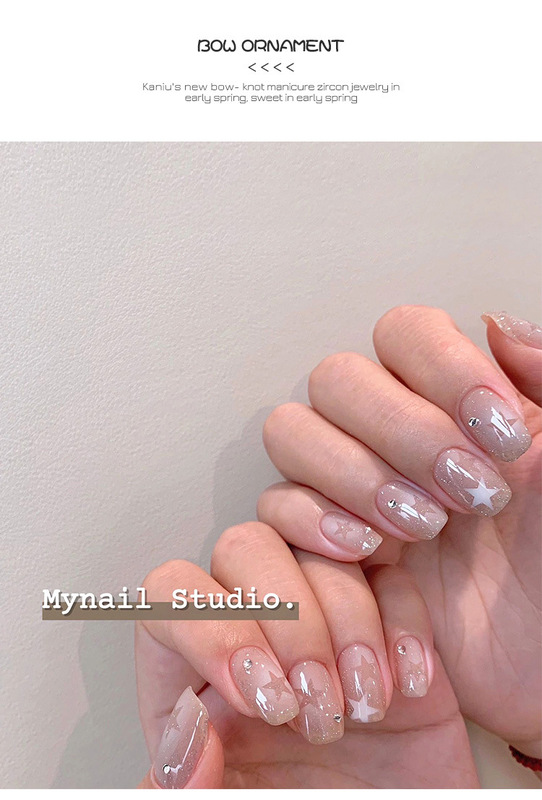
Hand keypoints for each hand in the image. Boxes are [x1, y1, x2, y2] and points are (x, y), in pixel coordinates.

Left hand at [135, 523, 477, 787]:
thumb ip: (184, 787)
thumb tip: (187, 726)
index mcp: (195, 671)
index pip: (171, 596)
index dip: (211, 628)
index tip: (262, 697)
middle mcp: (255, 628)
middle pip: (244, 548)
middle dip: (291, 621)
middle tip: (320, 707)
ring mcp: (323, 618)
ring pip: (319, 552)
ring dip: (349, 626)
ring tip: (365, 706)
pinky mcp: (388, 621)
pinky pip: (391, 577)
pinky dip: (404, 624)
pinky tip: (408, 686)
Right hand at [258, 307, 540, 755]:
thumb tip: (498, 325)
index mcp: (449, 400)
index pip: (406, 335)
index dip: (442, 370)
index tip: (501, 434)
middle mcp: (391, 432)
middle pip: (337, 380)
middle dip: (399, 432)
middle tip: (468, 491)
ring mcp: (351, 486)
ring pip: (292, 431)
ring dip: (350, 472)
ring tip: (422, 525)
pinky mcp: (324, 543)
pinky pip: (277, 506)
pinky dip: (313, 519)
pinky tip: (370, 550)